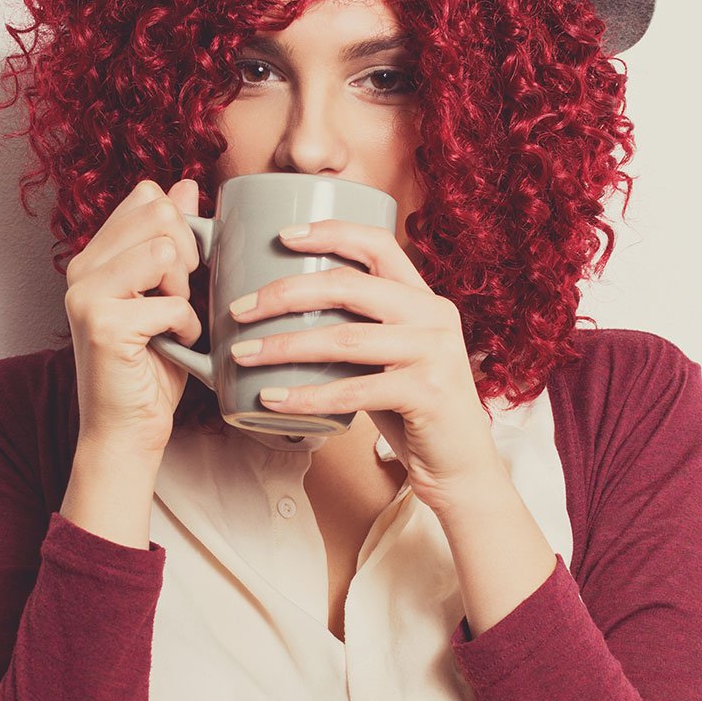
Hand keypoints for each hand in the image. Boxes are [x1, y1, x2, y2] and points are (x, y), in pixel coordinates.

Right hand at [61, 178, 204, 452]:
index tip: (184, 267)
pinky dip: (186, 326)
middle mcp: (81, 269)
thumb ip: (172, 239)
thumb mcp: (167, 292)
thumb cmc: (150, 367)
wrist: (126, 431)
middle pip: (158, 213)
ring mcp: (86, 295)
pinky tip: (175, 344)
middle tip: (182, 294)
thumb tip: (188, 185)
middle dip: (189, 252)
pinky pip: (170, 301)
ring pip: (163, 249)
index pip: (147, 196)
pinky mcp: (102, 324)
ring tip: (175, 318)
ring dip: (185, 289)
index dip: (181, 224)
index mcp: (94, 256)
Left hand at [225, 219, 501, 513]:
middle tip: (240, 309)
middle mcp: (433, 316)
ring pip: (344, 338)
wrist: (461, 467)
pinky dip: (306, 396)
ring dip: (284, 345)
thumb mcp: (390, 358)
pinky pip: (352, 391)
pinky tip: (271, 398)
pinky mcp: (427, 393)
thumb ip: (356, 330)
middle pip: (350, 286)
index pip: (378, 244)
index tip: (283, 237)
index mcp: (423, 298)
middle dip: (286, 293)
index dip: (330, 233)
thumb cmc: (412, 410)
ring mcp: (434, 352)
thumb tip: (281, 314)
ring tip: (243, 354)